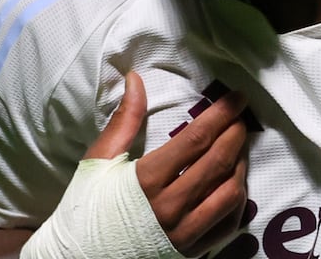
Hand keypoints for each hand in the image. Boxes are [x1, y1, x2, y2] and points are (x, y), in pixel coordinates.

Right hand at [86, 72, 249, 257]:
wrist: (79, 257)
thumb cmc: (86, 207)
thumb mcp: (99, 160)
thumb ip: (124, 120)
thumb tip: (136, 79)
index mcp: (146, 180)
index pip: (196, 140)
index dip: (221, 115)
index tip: (237, 98)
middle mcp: (170, 207)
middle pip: (218, 163)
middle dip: (236, 134)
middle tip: (241, 117)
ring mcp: (183, 234)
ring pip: (230, 194)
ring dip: (240, 165)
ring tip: (237, 148)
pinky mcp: (191, 252)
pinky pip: (227, 224)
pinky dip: (237, 199)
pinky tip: (233, 183)